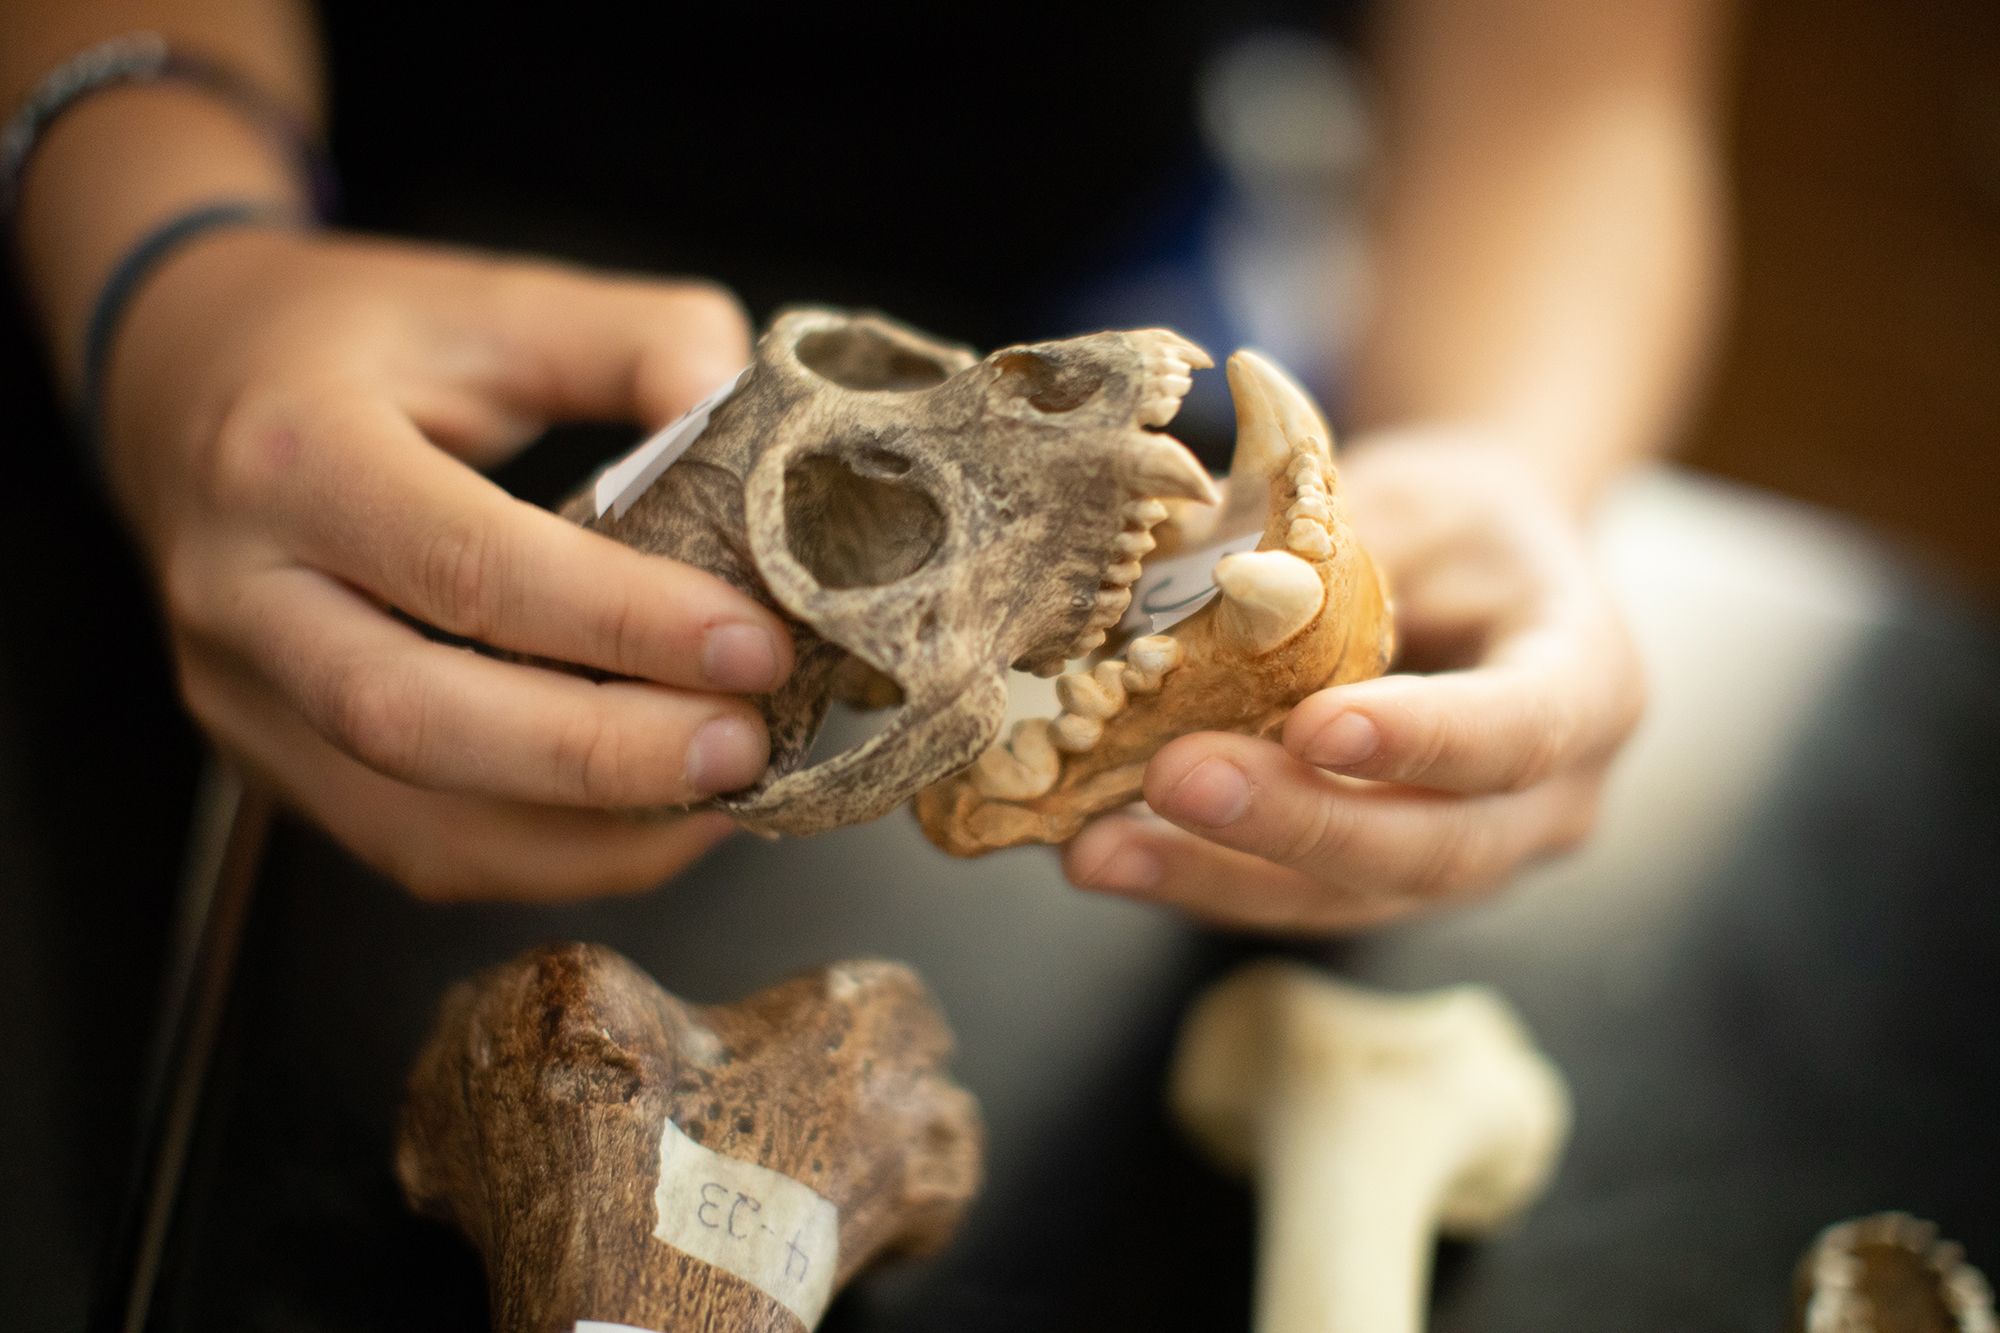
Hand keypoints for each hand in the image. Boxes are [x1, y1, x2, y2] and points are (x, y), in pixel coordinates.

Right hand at [102, 228, 791, 899]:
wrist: (183, 380)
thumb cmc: (356, 341)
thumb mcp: (496, 300)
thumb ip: (643, 344)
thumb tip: (758, 457)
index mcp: (294, 454)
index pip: (467, 566)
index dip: (622, 620)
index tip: (754, 644)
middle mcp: (242, 592)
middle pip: (418, 719)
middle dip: (604, 755)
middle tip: (747, 747)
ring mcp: (243, 696)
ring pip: (414, 821)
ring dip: (590, 831)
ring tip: (725, 794)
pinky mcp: (270, 761)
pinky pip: (415, 849)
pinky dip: (550, 855)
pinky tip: (654, 819)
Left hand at [1063, 427, 1643, 930]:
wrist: (1476, 571)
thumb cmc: (1456, 521)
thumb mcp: (1422, 498)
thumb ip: (1350, 558)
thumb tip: (1223, 592)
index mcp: (1590, 681)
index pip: (1520, 729)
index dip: (1421, 739)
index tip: (1315, 726)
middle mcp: (1551, 798)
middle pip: (1433, 846)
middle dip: (1295, 823)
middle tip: (1175, 780)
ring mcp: (1469, 857)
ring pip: (1351, 899)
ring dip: (1216, 877)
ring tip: (1099, 850)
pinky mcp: (1383, 882)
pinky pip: (1294, 898)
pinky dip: (1196, 877)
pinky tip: (1103, 852)